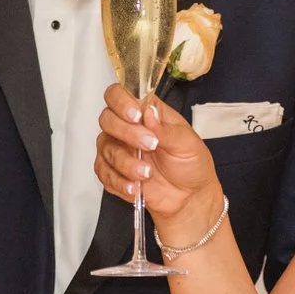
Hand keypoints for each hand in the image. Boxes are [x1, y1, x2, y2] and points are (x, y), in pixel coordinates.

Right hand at [95, 84, 223, 247]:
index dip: (121, 101)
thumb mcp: (187, 144)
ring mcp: (117, 150)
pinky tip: (136, 187)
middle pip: (107, 119)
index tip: (136, 116)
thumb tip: (148, 113)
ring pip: (105, 148)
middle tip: (150, 146)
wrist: (189, 198)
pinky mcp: (112, 172)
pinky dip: (119, 181)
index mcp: (146, 112)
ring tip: (147, 174)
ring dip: (126, 162)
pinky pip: (103, 173)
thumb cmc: (191, 164)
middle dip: (126, 133)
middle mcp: (127, 128)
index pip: (119, 94)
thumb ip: (166, 129)